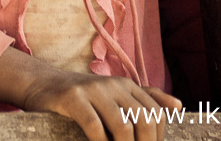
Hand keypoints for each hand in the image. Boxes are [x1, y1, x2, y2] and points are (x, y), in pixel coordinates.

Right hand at [22, 70, 180, 140]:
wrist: (42, 85)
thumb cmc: (82, 97)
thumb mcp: (115, 94)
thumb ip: (146, 98)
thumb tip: (178, 107)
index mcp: (126, 85)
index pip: (155, 114)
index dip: (157, 139)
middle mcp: (113, 84)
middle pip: (144, 120)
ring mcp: (92, 90)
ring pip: (123, 126)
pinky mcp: (73, 98)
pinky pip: (94, 127)